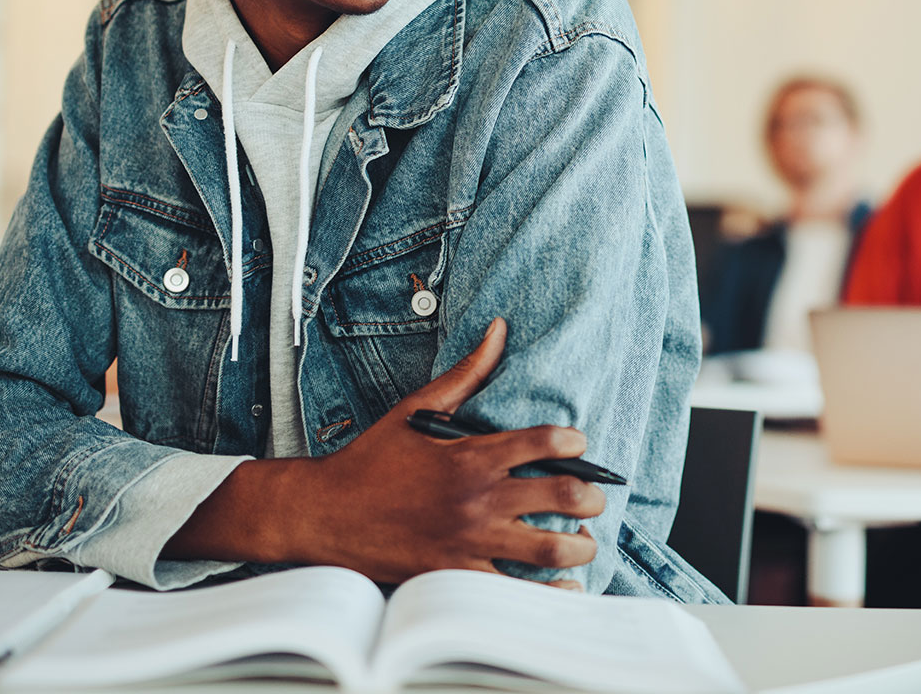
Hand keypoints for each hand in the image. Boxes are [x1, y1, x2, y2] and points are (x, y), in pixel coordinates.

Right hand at [291, 318, 604, 583]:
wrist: (326, 514)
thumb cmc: (372, 460)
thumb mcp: (416, 409)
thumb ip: (465, 373)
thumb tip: (498, 330)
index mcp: (470, 455)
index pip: (545, 442)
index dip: (574, 442)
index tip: (579, 444)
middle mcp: (477, 499)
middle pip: (563, 495)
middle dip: (592, 495)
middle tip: (594, 495)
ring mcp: (470, 541)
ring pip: (551, 547)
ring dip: (580, 544)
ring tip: (582, 538)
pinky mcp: (458, 577)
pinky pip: (518, 591)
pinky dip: (549, 589)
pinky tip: (561, 581)